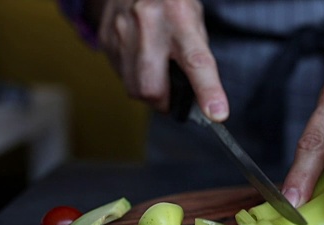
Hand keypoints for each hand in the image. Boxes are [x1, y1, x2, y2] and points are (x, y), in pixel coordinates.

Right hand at [95, 0, 228, 119]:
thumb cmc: (171, 3)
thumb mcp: (194, 20)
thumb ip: (198, 56)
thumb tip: (201, 98)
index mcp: (180, 17)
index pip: (196, 61)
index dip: (208, 91)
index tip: (217, 114)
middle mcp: (148, 23)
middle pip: (152, 87)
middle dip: (165, 102)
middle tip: (174, 97)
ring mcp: (122, 31)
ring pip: (134, 88)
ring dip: (150, 93)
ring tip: (158, 76)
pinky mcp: (106, 39)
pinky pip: (121, 76)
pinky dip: (135, 79)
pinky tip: (141, 62)